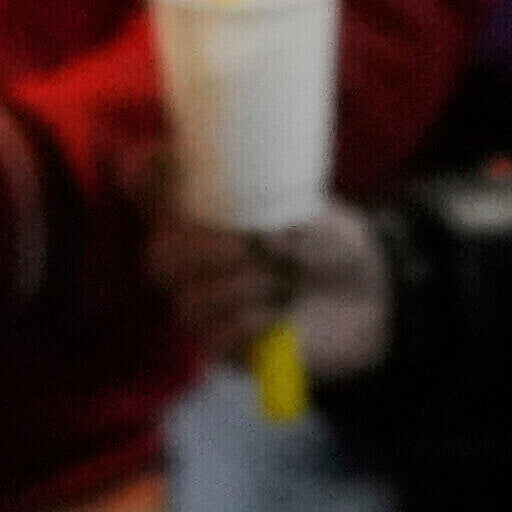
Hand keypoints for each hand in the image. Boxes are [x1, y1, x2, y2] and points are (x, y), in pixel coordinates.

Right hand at [147, 178, 393, 383]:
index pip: (152, 188)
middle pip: (161, 255)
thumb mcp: (320, 221)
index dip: (144, 174)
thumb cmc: (331, 245)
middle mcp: (195, 258)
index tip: (160, 164)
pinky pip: (215, 338)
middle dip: (200, 249)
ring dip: (238, 288)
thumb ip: (291, 224)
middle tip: (245, 248)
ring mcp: (204, 304)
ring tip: (279, 282)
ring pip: (190, 299)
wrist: (366, 301)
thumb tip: (264, 238)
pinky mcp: (222, 347)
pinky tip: (277, 315)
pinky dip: (250, 323)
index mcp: (207, 213)